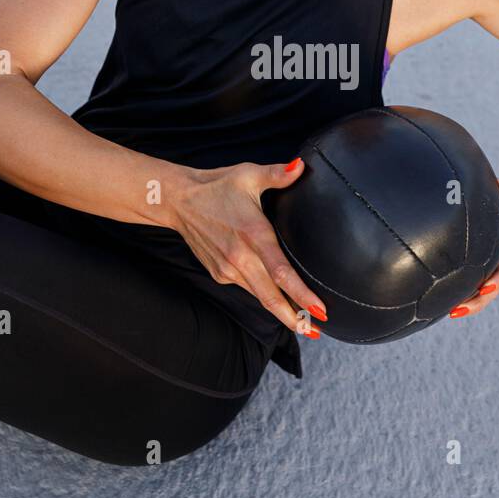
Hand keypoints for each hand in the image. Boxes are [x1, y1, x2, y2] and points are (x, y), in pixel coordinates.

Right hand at [159, 157, 327, 335]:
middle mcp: (240, 257)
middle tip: (317, 331)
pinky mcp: (220, 273)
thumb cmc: (217, 186)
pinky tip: (278, 300)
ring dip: (281, 311)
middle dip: (295, 318)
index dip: (302, 295)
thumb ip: (277, 174)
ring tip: (303, 323)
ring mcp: (228, 269)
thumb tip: (301, 166)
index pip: (281, 273)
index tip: (320, 310)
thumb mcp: (249, 174)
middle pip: (271, 297)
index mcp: (253, 235)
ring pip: (260, 296)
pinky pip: (247, 288)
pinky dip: (264, 295)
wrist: (178, 201)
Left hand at [446, 176, 498, 319]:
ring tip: (453, 313)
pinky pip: (486, 281)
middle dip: (478, 299)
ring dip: (475, 302)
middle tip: (457, 310)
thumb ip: (481, 184)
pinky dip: (473, 293)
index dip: (497, 276)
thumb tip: (458, 172)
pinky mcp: (496, 261)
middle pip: (495, 283)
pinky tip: (454, 302)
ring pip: (491, 288)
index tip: (487, 287)